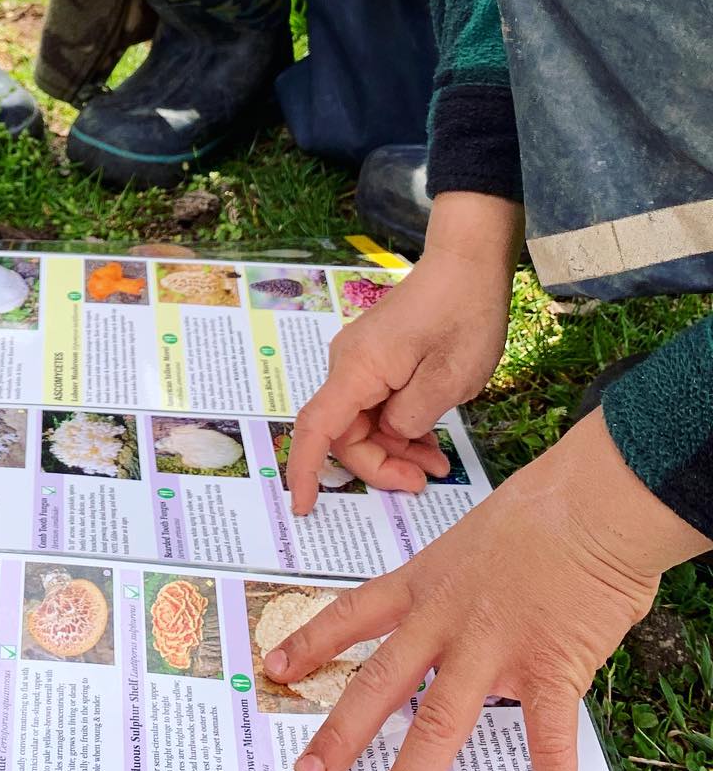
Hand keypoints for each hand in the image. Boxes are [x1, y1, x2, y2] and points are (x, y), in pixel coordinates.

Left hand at [265, 410, 708, 770]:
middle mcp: (445, 619)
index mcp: (424, 581)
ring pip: (438, 723)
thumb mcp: (476, 538)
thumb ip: (463, 585)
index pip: (354, 613)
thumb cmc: (545, 508)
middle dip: (339, 736)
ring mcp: (493, 647)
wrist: (594, 500)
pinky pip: (545, 739)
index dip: (312, 641)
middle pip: (379, 683)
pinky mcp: (550, 668)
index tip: (274, 668)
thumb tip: (464, 616)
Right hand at [286, 193, 521, 512]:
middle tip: (427, 480)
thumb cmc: (463, 315)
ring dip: (395, 448)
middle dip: (380, 464)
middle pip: (344, 432)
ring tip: (438, 463)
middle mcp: (349, 363)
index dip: (305, 471)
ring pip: (363, 421)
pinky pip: (377, 404)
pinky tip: (431, 439)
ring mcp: (362, 359)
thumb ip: (412, 418)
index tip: (303, 507)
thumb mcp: (449, 379)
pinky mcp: (377, 357)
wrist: (467, 263)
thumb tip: (392, 434)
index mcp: (359, 369)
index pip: (318, 428)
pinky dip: (400, 428)